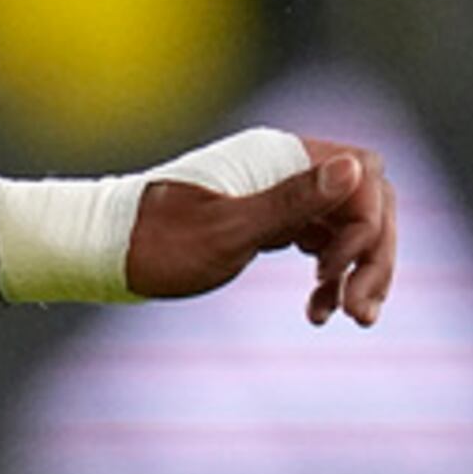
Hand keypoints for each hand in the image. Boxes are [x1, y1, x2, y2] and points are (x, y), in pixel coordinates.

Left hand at [127, 138, 395, 325]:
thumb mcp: (227, 230)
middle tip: (361, 312)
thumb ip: (292, 201)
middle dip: (373, 255)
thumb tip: (355, 167)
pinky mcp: (265, 221)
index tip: (335, 269)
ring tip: (353, 318)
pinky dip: (329, 275)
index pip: (364, 174)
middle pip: (364, 202)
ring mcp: (275, 194)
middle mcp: (281, 167)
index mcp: (276, 155)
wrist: (100, 253)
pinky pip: (318, 242)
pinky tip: (318, 312)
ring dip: (358, 271)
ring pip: (346, 226)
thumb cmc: (154, 242)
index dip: (369, 223)